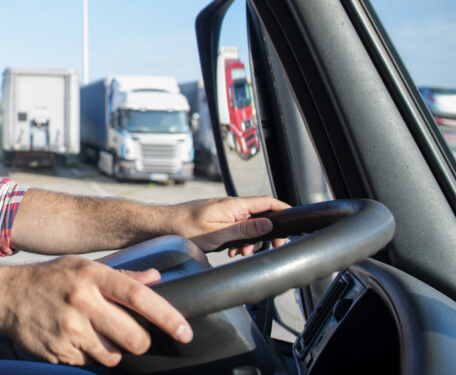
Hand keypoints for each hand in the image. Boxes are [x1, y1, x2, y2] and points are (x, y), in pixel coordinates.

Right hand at [2, 256, 192, 367]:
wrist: (5, 296)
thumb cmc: (50, 279)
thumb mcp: (84, 268)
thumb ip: (121, 276)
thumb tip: (156, 279)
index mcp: (92, 276)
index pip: (139, 297)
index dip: (167, 317)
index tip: (184, 332)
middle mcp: (81, 301)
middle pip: (134, 339)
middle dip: (138, 342)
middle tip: (129, 335)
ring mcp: (68, 329)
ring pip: (113, 356)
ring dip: (111, 351)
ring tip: (92, 333)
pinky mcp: (58, 351)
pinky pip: (88, 363)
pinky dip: (86, 355)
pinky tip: (71, 338)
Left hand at [171, 196, 290, 255]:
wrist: (162, 225)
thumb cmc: (184, 228)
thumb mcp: (217, 234)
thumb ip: (244, 229)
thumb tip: (269, 224)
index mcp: (234, 205)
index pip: (267, 202)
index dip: (283, 210)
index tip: (293, 222)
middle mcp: (231, 206)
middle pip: (261, 217)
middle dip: (265, 235)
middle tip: (262, 249)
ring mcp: (225, 212)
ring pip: (249, 225)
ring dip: (249, 241)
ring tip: (239, 253)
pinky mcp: (218, 219)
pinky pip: (236, 228)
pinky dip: (238, 240)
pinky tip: (231, 250)